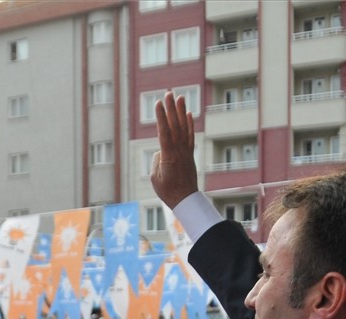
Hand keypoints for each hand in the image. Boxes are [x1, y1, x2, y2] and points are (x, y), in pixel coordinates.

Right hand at [152, 91, 199, 208]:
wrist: (185, 200)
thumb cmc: (167, 191)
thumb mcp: (155, 177)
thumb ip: (157, 160)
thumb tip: (161, 151)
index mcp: (168, 156)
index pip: (164, 132)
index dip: (161, 116)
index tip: (158, 103)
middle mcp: (179, 150)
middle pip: (175, 125)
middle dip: (171, 108)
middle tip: (169, 93)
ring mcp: (186, 151)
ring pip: (183, 128)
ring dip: (181, 111)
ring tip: (180, 97)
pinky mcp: (190, 154)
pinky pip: (190, 136)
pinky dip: (189, 124)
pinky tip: (188, 114)